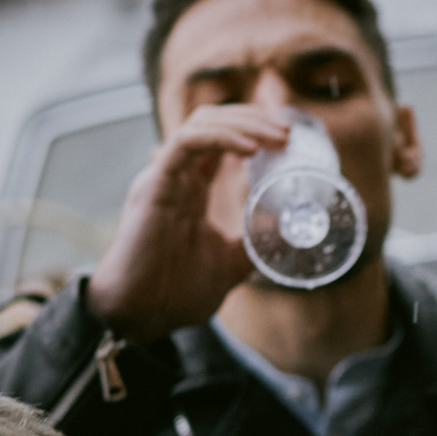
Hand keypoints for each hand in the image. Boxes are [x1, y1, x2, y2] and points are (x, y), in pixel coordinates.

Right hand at [87, 106, 291, 341]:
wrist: (143, 316)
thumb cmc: (177, 293)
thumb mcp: (233, 263)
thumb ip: (257, 243)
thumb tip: (293, 231)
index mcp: (191, 188)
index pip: (221, 140)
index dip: (253, 130)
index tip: (287, 140)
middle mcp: (176, 176)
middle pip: (213, 123)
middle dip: (253, 120)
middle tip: (287, 132)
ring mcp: (164, 177)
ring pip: (201, 124)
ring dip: (242, 123)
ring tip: (277, 136)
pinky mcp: (154, 184)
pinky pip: (186, 143)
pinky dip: (221, 138)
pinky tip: (251, 148)